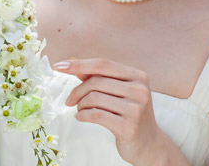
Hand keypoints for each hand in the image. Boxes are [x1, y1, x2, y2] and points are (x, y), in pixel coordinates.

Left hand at [55, 58, 169, 164]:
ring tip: (80, 109)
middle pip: (96, 81)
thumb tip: (73, 63)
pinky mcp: (128, 126)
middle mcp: (140, 90)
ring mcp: (135, 109)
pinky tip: (81, 117)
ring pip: (94, 98)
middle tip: (70, 100)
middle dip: (77, 90)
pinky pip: (95, 115)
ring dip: (80, 104)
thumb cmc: (130, 114)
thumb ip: (100, 77)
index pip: (103, 64)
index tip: (59, 66)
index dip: (79, 64)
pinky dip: (82, 115)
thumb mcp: (119, 92)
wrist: (149, 144)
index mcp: (138, 76)